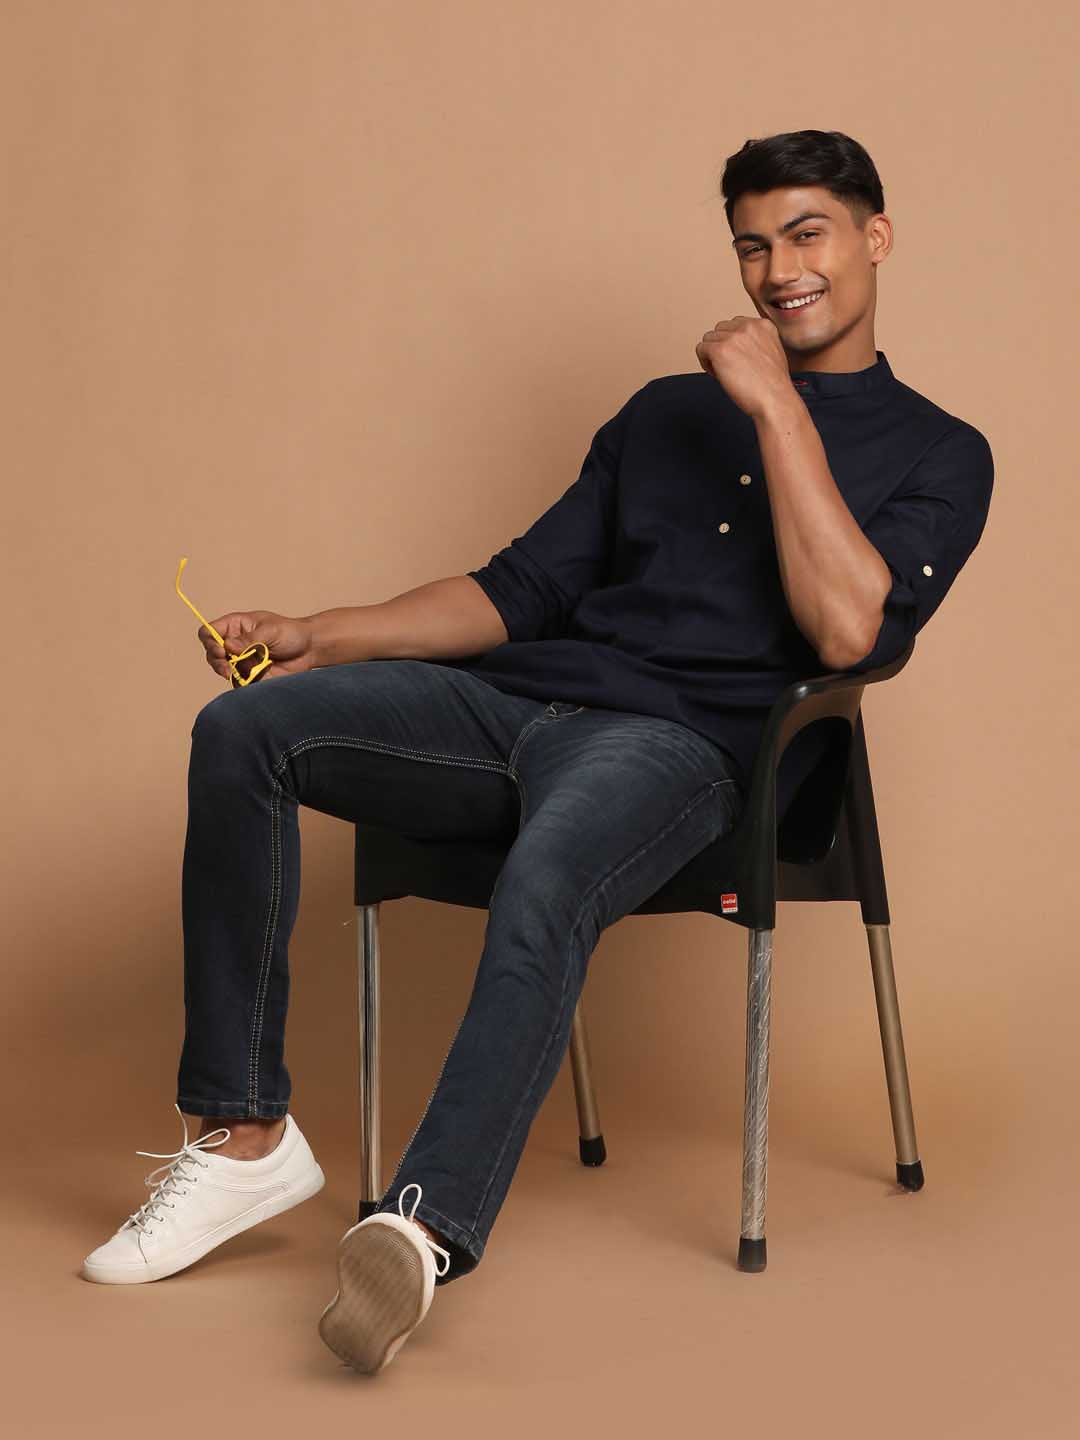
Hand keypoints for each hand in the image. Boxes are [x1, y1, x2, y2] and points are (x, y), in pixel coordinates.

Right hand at [197, 610, 315, 684]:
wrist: (310, 650)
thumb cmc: (291, 633)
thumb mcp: (270, 631)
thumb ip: (249, 640)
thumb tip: (228, 646)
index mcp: (236, 626)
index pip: (209, 632)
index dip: (210, 642)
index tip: (221, 651)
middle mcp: (235, 644)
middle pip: (211, 654)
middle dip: (217, 663)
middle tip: (228, 670)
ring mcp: (241, 660)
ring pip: (223, 670)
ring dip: (231, 674)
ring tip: (247, 674)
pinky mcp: (250, 675)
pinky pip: (239, 682)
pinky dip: (243, 684)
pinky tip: (256, 679)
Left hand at [695, 314, 792, 418]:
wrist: (774, 399)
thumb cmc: (772, 385)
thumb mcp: (771, 351)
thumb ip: (755, 342)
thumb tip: (735, 346)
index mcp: (763, 325)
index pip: (735, 324)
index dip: (732, 343)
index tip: (736, 358)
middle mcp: (748, 326)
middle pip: (720, 329)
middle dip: (721, 346)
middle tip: (729, 367)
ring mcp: (733, 337)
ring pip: (708, 339)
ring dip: (712, 355)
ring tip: (724, 372)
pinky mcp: (720, 350)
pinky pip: (701, 349)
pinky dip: (705, 363)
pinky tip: (718, 375)